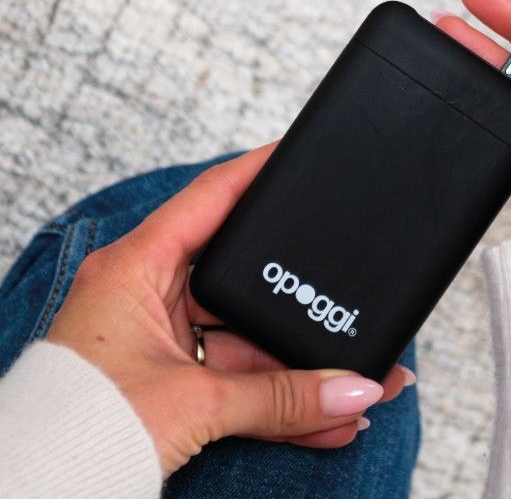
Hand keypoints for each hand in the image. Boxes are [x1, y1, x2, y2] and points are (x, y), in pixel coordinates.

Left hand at [46, 147, 412, 476]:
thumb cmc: (78, 435)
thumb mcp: (193, 405)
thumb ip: (280, 397)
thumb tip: (353, 393)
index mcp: (135, 267)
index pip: (211, 196)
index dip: (258, 170)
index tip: (300, 153)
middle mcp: (148, 294)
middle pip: (245, 277)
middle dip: (302, 299)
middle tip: (349, 284)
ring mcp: (162, 339)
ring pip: (248, 338)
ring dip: (300, 366)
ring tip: (355, 378)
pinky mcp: (172, 380)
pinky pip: (239, 378)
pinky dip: (279, 396)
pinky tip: (325, 411)